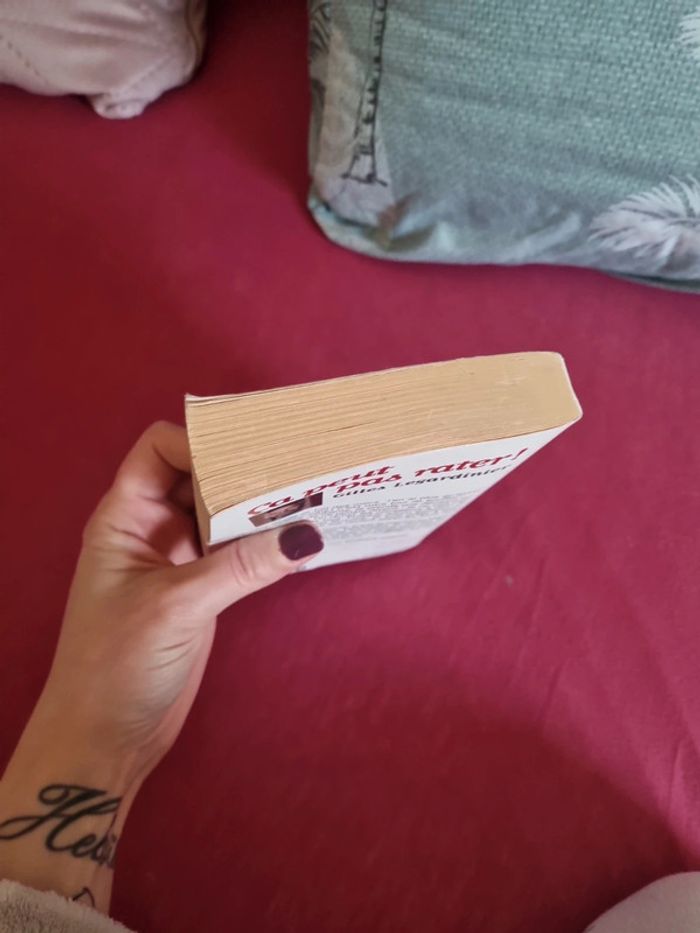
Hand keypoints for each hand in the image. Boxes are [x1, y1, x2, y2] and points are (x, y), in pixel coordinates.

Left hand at [0, 422, 322, 909]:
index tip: (252, 452)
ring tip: (308, 493)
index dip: (200, 442)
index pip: (159, 449)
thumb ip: (242, 566)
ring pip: (220, 513)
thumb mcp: (179, 606)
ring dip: (257, 505)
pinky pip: (235, 550)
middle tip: (296, 464)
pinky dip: (262, 541)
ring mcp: (178, 559)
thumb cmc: (118, 664)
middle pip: (197, 476)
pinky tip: (298, 537)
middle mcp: (151, 529)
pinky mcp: (201, 588)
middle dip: (241, 468)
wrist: (106, 737)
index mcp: (125, 516)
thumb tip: (309, 534)